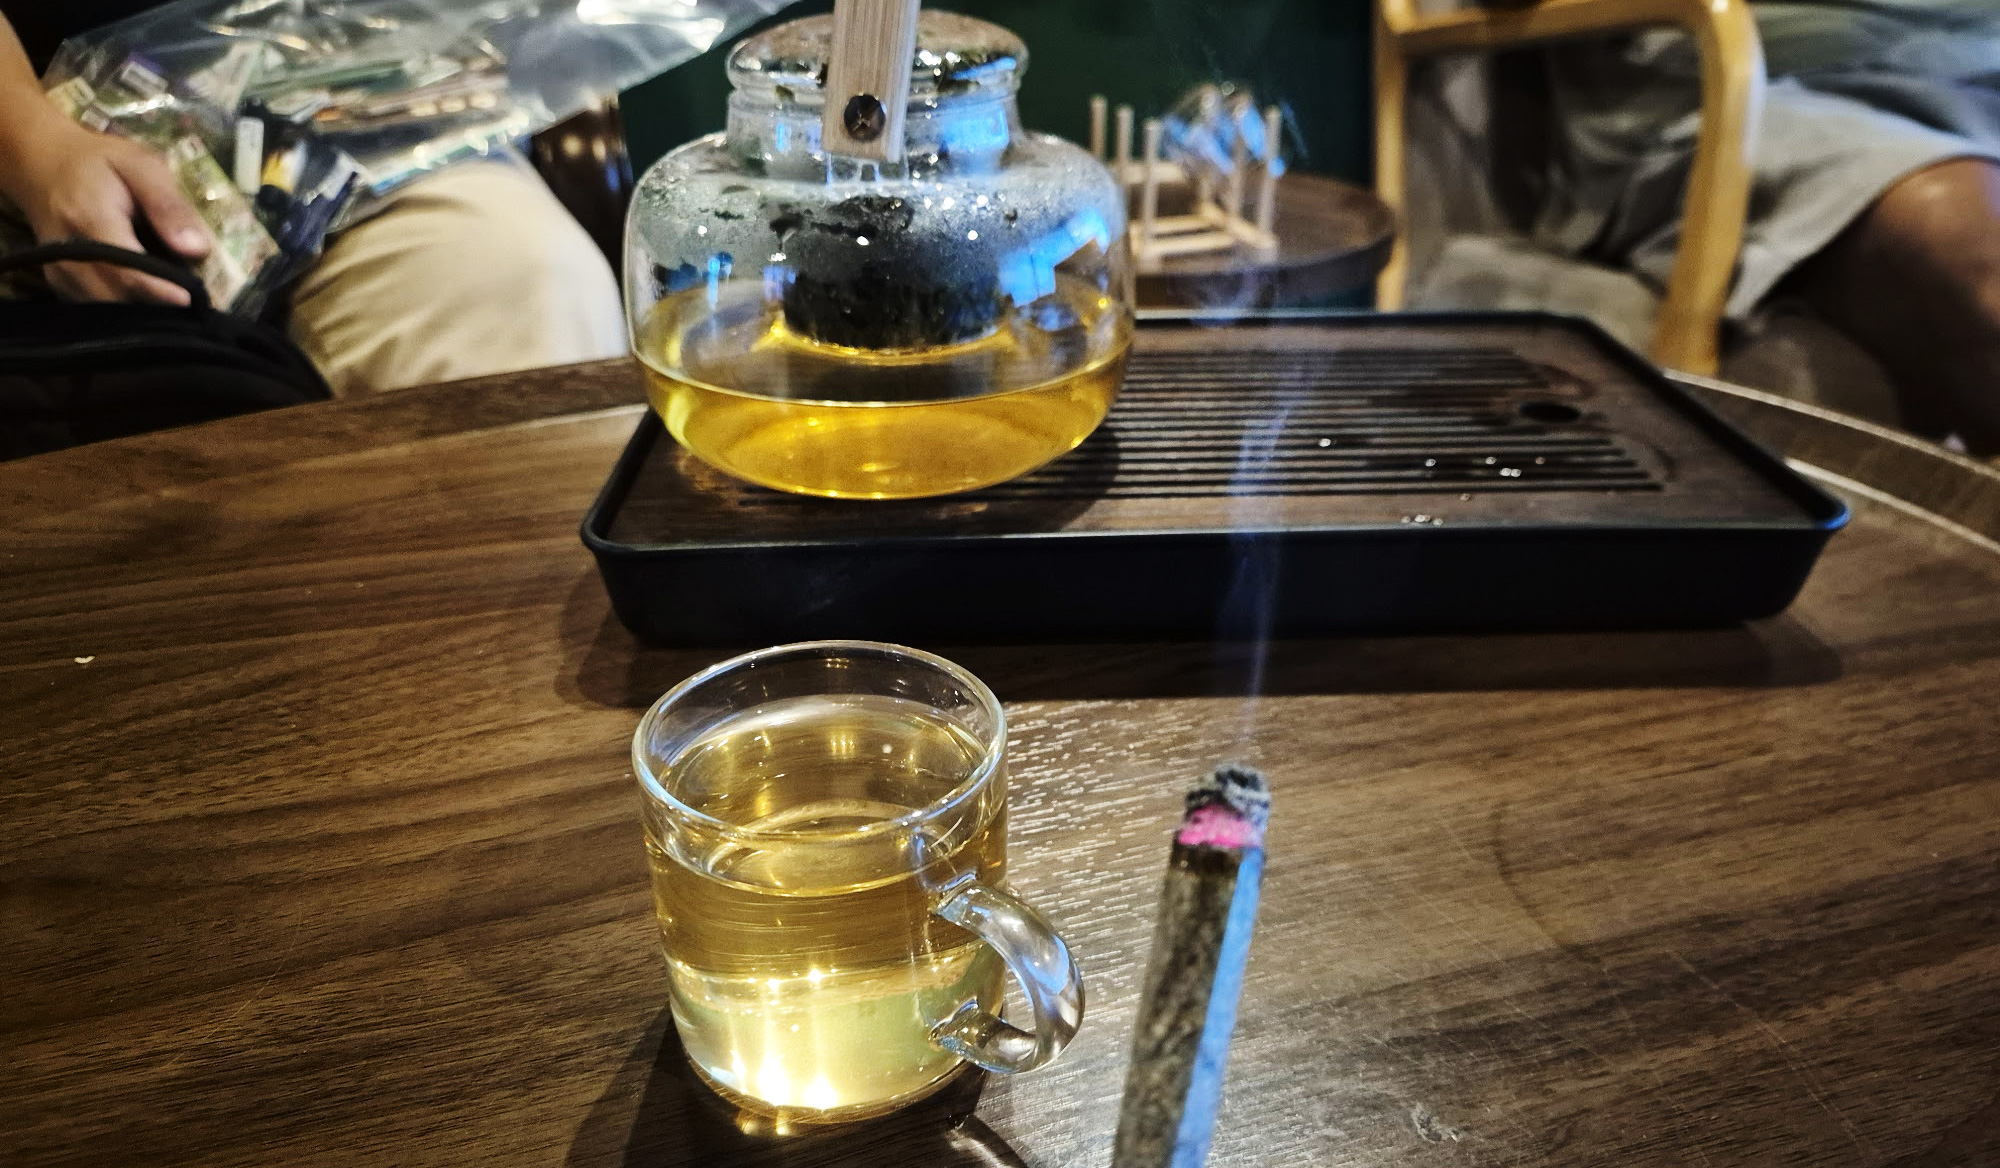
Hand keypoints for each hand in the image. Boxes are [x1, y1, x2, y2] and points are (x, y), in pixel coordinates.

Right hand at [1, 113, 211, 305]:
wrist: (43, 166)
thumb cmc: (99, 163)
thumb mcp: (142, 165)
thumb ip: (169, 205)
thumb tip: (198, 249)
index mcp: (89, 219)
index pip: (128, 271)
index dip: (163, 292)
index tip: (195, 301)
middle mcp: (69, 254)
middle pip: (119, 299)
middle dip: (161, 307)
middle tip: (198, 304)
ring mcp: (60, 273)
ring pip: (109, 310)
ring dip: (146, 311)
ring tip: (180, 302)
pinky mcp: (61, 285)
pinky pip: (97, 309)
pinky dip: (127, 309)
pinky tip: (152, 299)